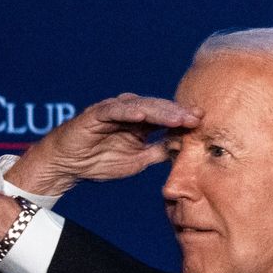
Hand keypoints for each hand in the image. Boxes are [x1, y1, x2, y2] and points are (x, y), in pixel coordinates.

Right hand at [8, 92, 200, 195]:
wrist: (67, 166)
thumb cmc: (100, 161)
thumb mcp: (138, 161)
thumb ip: (159, 152)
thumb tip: (184, 149)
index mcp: (141, 122)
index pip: (167, 117)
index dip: (185, 119)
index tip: (204, 122)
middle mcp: (130, 112)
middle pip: (159, 109)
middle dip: (179, 113)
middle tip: (196, 118)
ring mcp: (114, 110)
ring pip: (142, 106)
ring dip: (161, 112)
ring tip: (178, 118)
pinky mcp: (96, 113)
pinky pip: (115, 110)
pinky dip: (129, 112)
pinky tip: (143, 116)